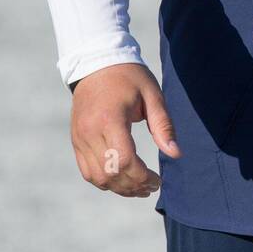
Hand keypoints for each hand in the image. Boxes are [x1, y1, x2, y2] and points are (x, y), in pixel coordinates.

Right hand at [70, 63, 180, 198]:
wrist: (96, 63)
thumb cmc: (129, 77)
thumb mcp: (152, 95)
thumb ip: (164, 126)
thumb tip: (176, 154)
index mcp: (110, 119)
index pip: (124, 161)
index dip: (142, 177)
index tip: (157, 179)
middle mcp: (90, 132)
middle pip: (110, 174)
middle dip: (134, 186)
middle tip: (152, 186)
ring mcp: (80, 138)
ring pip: (97, 178)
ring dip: (119, 188)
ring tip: (139, 187)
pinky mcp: (76, 140)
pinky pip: (87, 171)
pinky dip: (104, 181)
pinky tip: (122, 180)